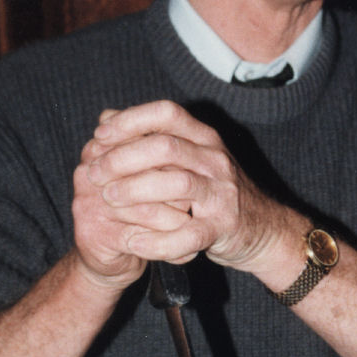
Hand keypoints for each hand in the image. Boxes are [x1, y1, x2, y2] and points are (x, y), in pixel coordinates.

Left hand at [76, 100, 282, 276]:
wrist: (261, 230)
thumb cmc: (213, 192)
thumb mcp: (187, 157)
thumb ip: (149, 137)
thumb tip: (106, 116)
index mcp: (204, 138)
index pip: (166, 113)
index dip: (130, 120)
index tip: (100, 134)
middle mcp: (216, 160)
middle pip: (166, 146)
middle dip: (123, 158)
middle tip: (94, 173)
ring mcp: (222, 193)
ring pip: (177, 184)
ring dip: (136, 191)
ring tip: (108, 200)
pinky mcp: (223, 227)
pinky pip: (188, 234)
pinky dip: (156, 241)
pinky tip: (132, 243)